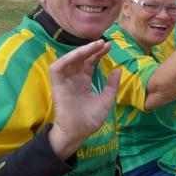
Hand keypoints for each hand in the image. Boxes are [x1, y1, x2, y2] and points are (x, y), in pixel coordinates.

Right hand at [48, 40, 119, 159]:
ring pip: (69, 60)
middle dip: (91, 49)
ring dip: (80, 51)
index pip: (90, 62)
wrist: (78, 133)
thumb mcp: (106, 100)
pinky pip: (57, 68)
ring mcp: (65, 81)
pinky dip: (66, 59)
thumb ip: (111, 86)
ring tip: (94, 45)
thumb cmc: (90, 119)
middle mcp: (74, 79)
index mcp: (84, 82)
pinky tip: (78, 54)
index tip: (108, 46)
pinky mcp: (57, 85)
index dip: (98, 53)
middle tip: (103, 42)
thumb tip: (118, 69)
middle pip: (81, 58)